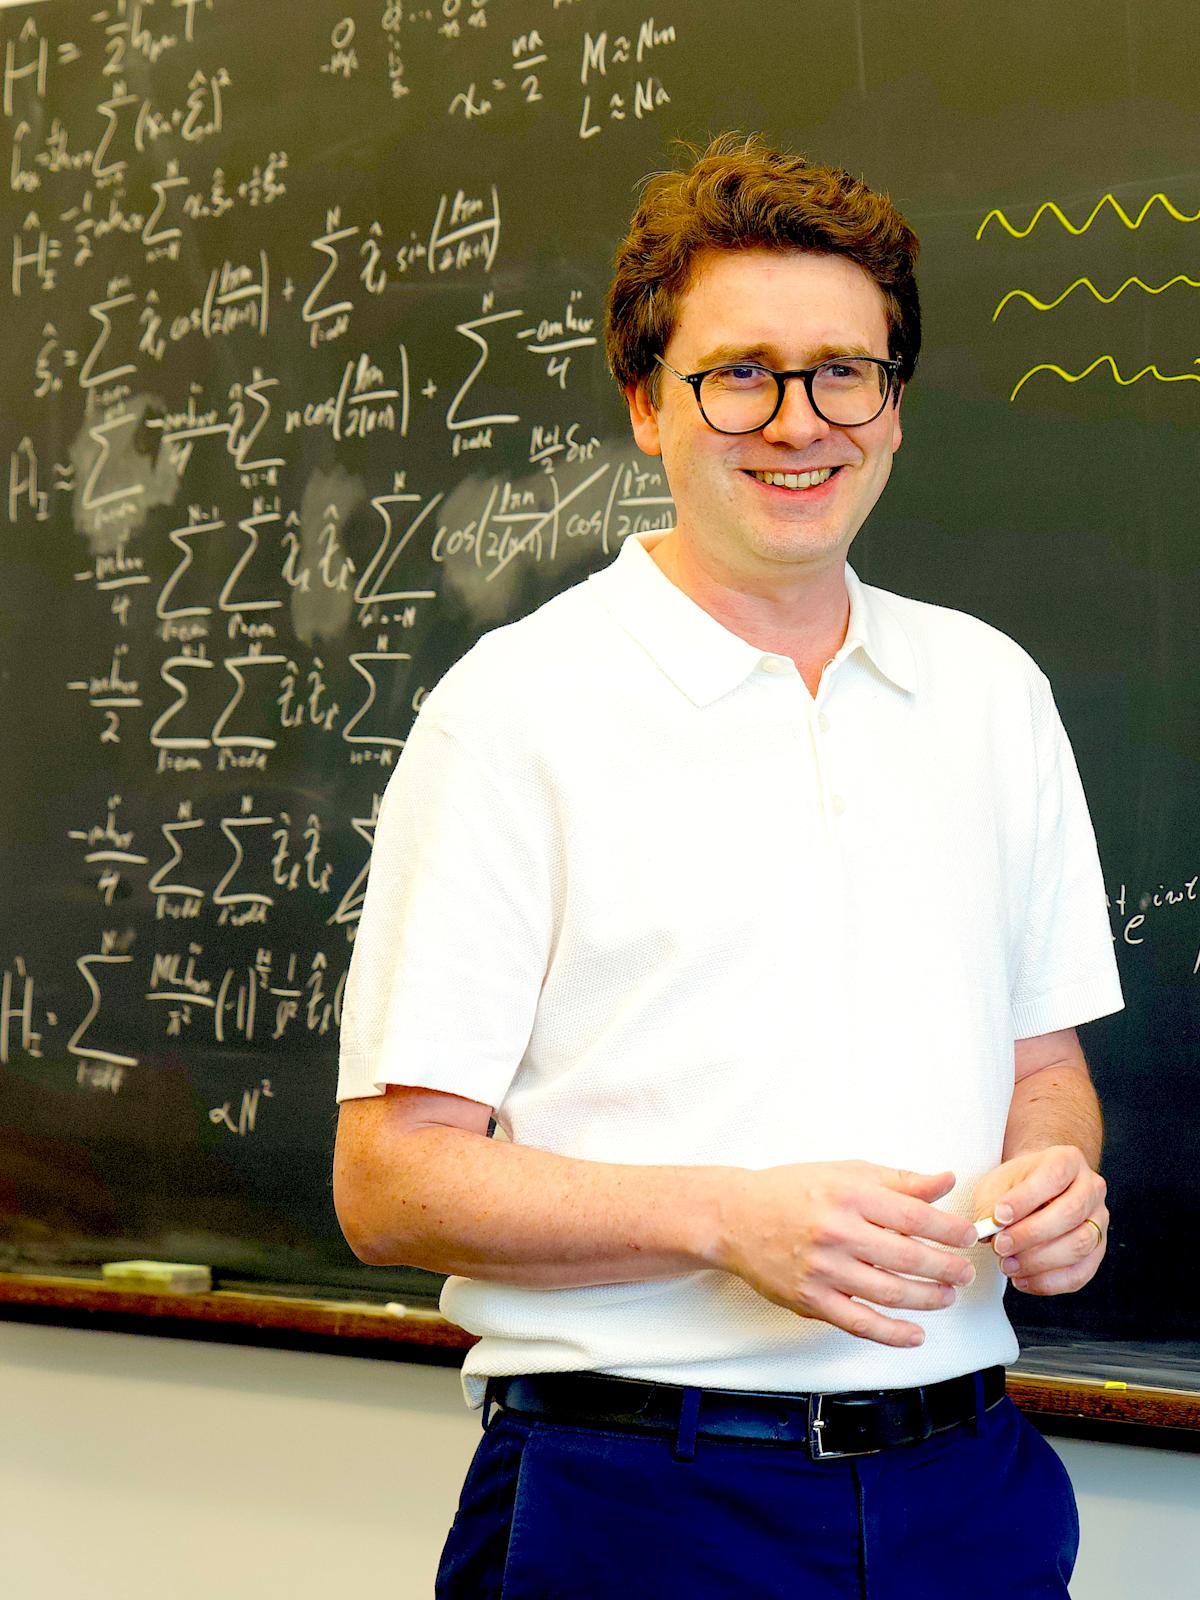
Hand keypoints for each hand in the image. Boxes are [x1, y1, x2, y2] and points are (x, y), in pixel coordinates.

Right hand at [715, 1162, 977, 1347]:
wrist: (735, 1216)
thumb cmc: (792, 1190)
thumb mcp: (845, 1173)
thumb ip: (898, 1180)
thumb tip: (945, 1181)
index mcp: (848, 1195)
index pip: (914, 1217)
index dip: (948, 1230)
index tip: (968, 1236)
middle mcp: (837, 1232)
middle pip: (908, 1258)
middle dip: (947, 1268)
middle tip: (965, 1271)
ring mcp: (823, 1270)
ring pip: (890, 1292)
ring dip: (928, 1299)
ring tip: (946, 1295)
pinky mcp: (810, 1300)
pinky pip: (860, 1322)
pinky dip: (893, 1333)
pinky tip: (916, 1334)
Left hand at [973, 1145, 1106, 1295]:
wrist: (1040, 1187)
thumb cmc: (1019, 1184)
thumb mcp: (998, 1182)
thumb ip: (991, 1204)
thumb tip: (987, 1232)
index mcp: (1068, 1161)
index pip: (1053, 1177)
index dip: (1025, 1199)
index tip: (998, 1217)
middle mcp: (1091, 1189)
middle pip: (1070, 1213)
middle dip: (1031, 1235)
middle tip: (1001, 1246)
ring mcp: (1099, 1221)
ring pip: (1079, 1245)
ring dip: (1039, 1261)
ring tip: (1008, 1265)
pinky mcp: (1097, 1251)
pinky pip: (1080, 1273)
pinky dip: (1049, 1282)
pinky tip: (1023, 1279)